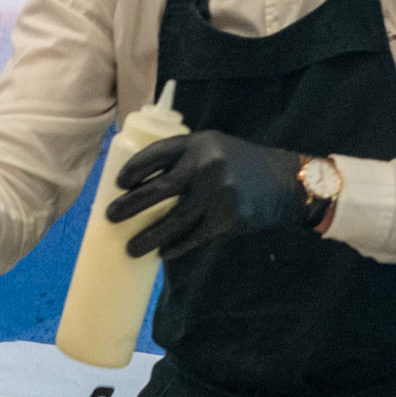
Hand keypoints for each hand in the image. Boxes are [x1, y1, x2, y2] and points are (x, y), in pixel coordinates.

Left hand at [104, 130, 308, 258]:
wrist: (284, 183)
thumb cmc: (241, 164)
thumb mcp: (215, 148)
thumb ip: (186, 158)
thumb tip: (145, 183)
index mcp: (198, 143)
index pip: (156, 154)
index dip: (133, 170)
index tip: (119, 183)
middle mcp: (205, 166)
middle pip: (157, 189)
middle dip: (130, 206)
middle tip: (110, 216)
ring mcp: (216, 194)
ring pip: (172, 220)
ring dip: (148, 237)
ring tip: (130, 248)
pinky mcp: (225, 219)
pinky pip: (192, 237)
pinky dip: (174, 247)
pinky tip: (162, 253)